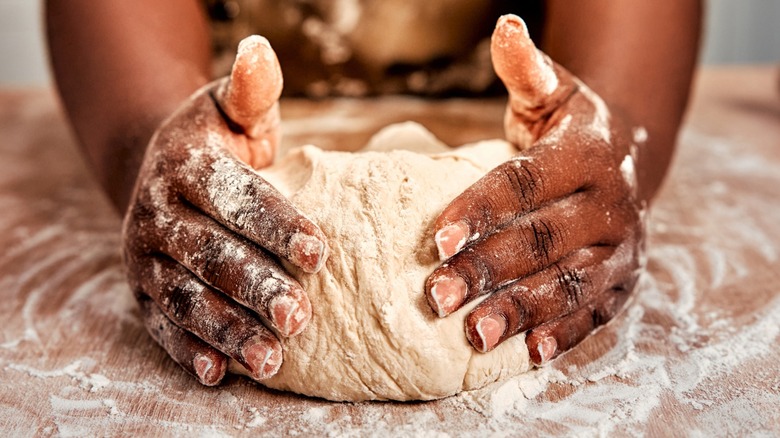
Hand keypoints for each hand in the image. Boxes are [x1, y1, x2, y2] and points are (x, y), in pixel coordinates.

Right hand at [122, 37, 328, 384]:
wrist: (160, 171)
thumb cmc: (215, 143)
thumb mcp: (232, 111)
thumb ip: (251, 90)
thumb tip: (260, 49)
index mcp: (184, 167)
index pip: (234, 197)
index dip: (276, 224)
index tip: (320, 252)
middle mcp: (156, 214)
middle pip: (210, 255)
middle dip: (255, 288)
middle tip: (300, 317)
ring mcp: (145, 258)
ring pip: (186, 298)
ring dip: (227, 330)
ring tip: (271, 358)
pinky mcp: (143, 292)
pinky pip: (163, 326)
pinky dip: (189, 351)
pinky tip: (220, 374)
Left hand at [426, 15, 643, 365]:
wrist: (626, 163)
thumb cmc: (570, 130)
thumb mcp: (553, 94)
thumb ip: (527, 71)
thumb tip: (505, 28)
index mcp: (589, 152)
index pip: (527, 183)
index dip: (482, 209)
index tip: (436, 237)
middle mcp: (612, 202)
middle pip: (544, 240)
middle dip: (488, 268)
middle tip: (436, 294)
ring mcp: (622, 247)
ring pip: (570, 283)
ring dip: (521, 310)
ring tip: (475, 334)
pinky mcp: (623, 282)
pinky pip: (594, 313)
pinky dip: (562, 334)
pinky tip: (526, 353)